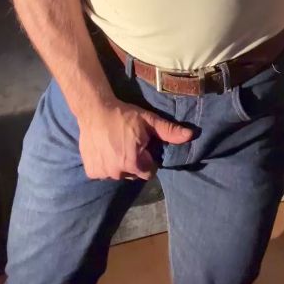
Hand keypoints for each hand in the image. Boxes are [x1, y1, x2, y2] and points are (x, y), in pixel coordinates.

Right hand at [78, 99, 192, 180]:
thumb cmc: (124, 115)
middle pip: (134, 174)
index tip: (143, 146)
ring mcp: (103, 173)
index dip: (149, 159)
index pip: (150, 171)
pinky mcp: (92, 171)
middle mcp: (118, 173)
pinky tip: (105, 149)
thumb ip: (169, 131)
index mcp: (134, 163)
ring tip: (116, 145)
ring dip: (120, 164)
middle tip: (129, 144)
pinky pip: (104, 173)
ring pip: (119, 174)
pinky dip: (106, 164)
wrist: (94, 110)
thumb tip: (191, 135)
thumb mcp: (148, 121)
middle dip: (135, 162)